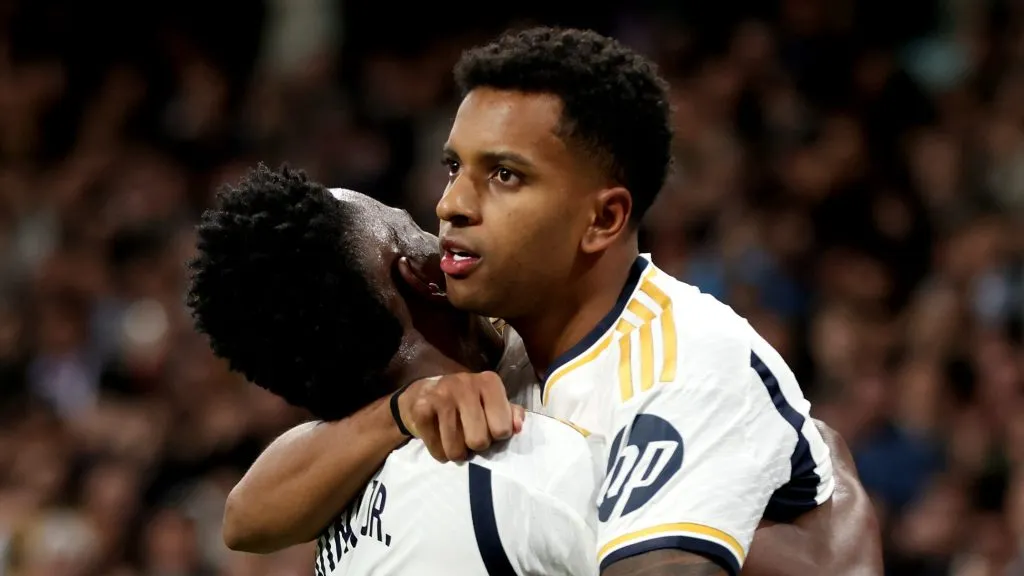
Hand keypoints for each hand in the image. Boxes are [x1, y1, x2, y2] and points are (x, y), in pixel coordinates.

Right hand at [397, 372, 524, 461]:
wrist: (424, 392)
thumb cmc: (467, 402)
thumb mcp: (492, 402)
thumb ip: (510, 414)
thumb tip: (517, 427)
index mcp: (489, 382)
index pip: (503, 429)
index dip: (497, 436)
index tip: (489, 428)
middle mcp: (466, 384)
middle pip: (479, 441)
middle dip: (475, 446)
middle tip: (469, 437)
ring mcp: (442, 395)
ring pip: (456, 449)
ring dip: (456, 453)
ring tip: (455, 441)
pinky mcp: (421, 408)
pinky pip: (436, 449)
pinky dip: (439, 453)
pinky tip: (440, 441)